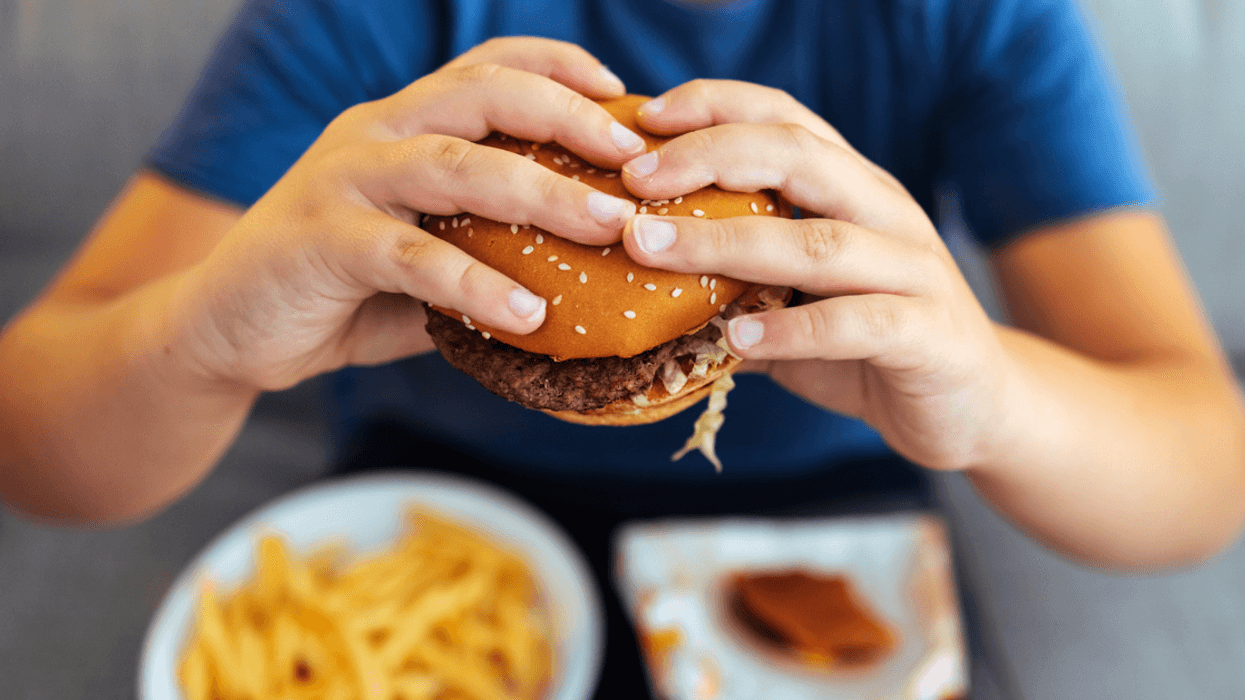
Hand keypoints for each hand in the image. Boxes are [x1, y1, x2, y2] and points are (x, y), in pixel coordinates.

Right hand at [167, 38, 646, 390]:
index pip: (488, 68)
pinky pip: (412, 256)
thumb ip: (483, 249)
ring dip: (542, 193)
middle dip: (569, 118)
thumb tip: (583, 276)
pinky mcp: (321, 240)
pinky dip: (475, 284)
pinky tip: (530, 314)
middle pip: (484, 97)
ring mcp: (344, 180)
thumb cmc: (338, 289)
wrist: (224, 328)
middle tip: (635, 157)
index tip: (622, 93)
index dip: (558, 67)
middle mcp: (376, 133)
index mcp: (403, 124)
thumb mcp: (421, 258)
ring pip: (456, 165)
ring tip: (610, 227)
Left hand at [619, 80, 1012, 470]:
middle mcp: (886, 212)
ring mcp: (914, 271)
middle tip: (635, 180)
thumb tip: (633, 280)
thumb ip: (730, 283)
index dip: (715, 107)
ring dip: (727, 243)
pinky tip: (737, 339)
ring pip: (819, 242)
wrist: (971, 406)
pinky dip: (792, 330)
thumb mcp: (792, 301)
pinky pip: (858, 323)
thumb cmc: (865, 347)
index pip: (784, 119)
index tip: (644, 120)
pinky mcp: (930, 335)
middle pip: (799, 158)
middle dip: (709, 158)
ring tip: (653, 250)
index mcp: (852, 188)